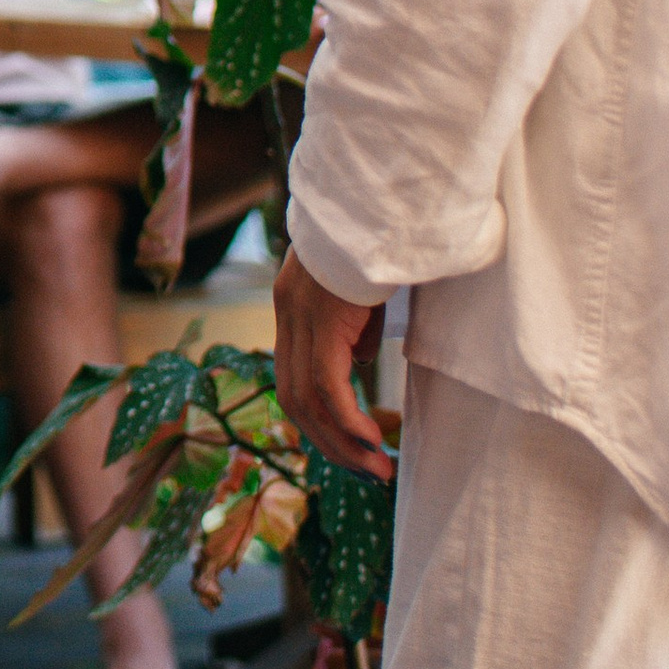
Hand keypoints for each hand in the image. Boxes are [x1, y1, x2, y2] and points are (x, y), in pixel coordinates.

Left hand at [273, 250, 392, 478]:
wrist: (377, 196)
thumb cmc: (381, 234)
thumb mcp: (365, 288)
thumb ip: (356, 324)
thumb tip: (359, 358)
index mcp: (294, 303)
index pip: (294, 376)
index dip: (318, 418)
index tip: (351, 447)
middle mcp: (288, 310)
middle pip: (295, 398)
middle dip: (330, 443)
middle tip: (368, 472)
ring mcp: (299, 314)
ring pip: (307, 398)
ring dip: (341, 441)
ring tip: (376, 467)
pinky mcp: (320, 316)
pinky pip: (326, 383)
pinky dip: (346, 418)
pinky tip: (370, 440)